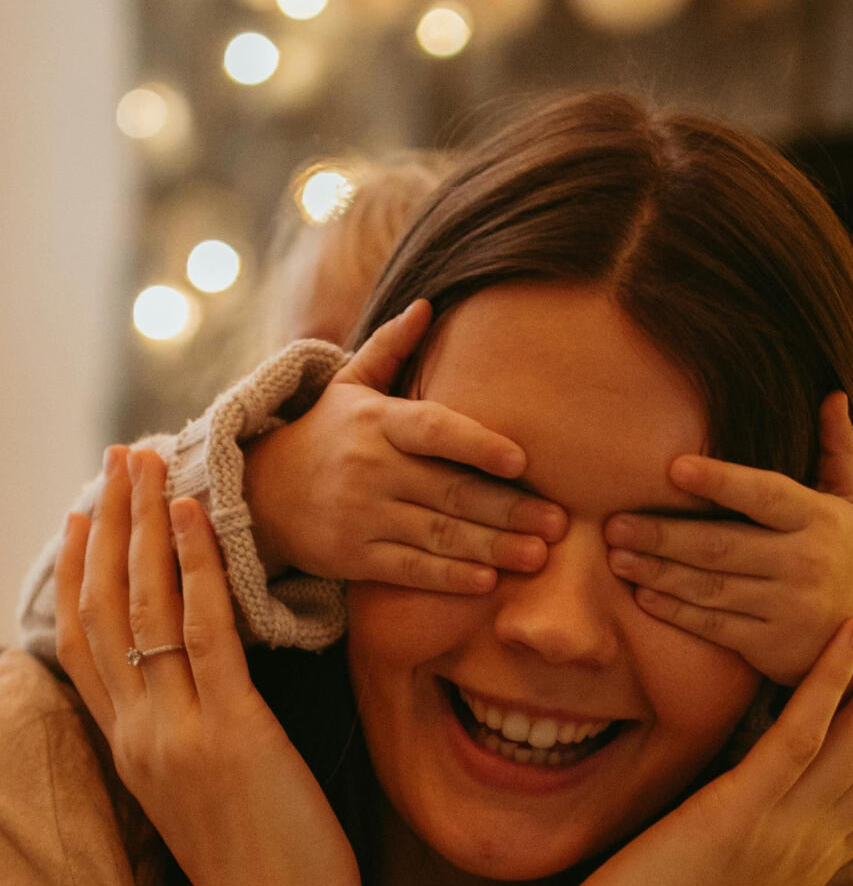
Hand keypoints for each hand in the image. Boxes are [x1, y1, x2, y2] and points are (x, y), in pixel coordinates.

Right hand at [55, 450, 365, 885]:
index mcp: (132, 746)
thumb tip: (211, 689)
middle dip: (108, 522)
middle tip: (116, 454)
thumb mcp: (210, 791)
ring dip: (144, 522)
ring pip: (145, 605)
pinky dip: (197, 565)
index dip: (81, 569)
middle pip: (105, 606)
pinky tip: (195, 513)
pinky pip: (205, 630)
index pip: (88, 640)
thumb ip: (196, 735)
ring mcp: (176, 731)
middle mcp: (139, 732)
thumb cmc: (267, 868)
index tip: (84, 510)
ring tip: (147, 458)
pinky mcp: (229, 732)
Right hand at [245, 297, 565, 592]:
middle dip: (508, 510)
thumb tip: (427, 303)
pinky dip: (448, 578)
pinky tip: (487, 581)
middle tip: (560, 522)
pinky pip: (408, 570)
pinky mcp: (351, 556)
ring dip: (492, 548)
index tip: (522, 460)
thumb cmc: (324, 434)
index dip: (477, 444)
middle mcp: (369, 467)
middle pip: (449, 490)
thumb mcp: (349, 386)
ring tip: (538, 556)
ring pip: (436, 534)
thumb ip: (390, 347)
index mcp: (377, 420)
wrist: (258, 493)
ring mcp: (359, 514)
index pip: (433, 429)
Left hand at [603, 392, 852, 684]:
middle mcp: (805, 563)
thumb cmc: (839, 551)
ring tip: (617, 557)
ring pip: (711, 588)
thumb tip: (835, 394)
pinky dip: (675, 612)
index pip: (765, 496)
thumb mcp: (849, 500)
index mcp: (819, 519)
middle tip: (615, 523)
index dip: (721, 482)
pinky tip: (643, 595)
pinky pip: (714, 627)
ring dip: (658, 573)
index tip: (674, 467)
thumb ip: (839, 448)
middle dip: (663, 535)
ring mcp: (788, 607)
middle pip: (723, 546)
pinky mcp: (771, 645)